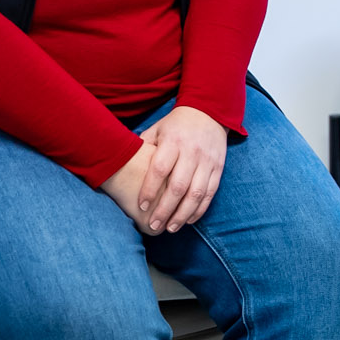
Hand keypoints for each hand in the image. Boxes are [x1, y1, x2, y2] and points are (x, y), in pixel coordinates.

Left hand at [105, 106, 227, 235]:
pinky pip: (210, 192)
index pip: (160, 169)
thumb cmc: (175, 125)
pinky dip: (200, 209)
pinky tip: (189, 220)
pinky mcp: (218, 167)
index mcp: (173, 142)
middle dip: (165, 209)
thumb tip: (121, 163)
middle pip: (178, 186)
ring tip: (171, 228)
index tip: (141, 206)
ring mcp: (207, 161)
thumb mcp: (156, 129)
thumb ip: (142, 147)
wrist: (209, 112)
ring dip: (183, 214)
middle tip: (154, 225)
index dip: (150, 190)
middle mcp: (192, 152)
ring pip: (196, 193)